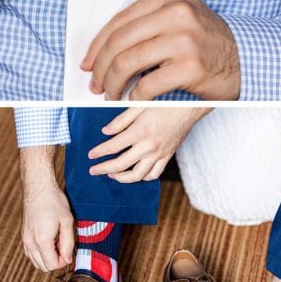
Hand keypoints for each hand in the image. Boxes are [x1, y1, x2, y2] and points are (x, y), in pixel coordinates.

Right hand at [18, 146, 74, 271]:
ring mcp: (25, 239)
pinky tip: (48, 241)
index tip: (69, 249)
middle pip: (43, 267)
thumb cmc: (54, 202)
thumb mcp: (67, 221)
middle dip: (56, 261)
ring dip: (47, 258)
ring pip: (35, 262)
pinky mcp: (23, 235)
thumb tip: (68, 260)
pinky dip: (39, 253)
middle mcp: (30, 242)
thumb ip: (68, 243)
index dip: (63, 261)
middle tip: (64, 246)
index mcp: (41, 240)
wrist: (38, 187)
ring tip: (56, 243)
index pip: (52, 265)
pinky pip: (30, 253)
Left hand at [82, 0, 240, 99]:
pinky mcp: (191, 66)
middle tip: (95, 84)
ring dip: (112, 84)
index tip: (87, 63)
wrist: (248, 59)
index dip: (96, 45)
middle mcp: (178, 12)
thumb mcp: (179, 18)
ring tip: (110, 94)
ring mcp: (185, 39)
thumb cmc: (206, 42)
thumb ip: (145, 23)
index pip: (120, 20)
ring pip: (127, 62)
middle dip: (99, 67)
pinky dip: (134, 96)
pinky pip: (146, 85)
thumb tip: (99, 49)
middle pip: (119, 41)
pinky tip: (133, 99)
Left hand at [87, 107, 211, 182]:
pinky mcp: (167, 157)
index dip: (99, 152)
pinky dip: (142, 178)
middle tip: (93, 170)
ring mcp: (159, 154)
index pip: (113, 146)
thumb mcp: (139, 106)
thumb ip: (121, 120)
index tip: (90, 155)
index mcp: (140, 131)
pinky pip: (154, 174)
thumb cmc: (165, 104)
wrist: (190, 108)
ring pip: (137, 175)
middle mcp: (149, 146)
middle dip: (103, 168)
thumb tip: (105, 131)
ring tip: (111, 174)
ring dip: (121, 178)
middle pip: (121, 164)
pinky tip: (134, 174)